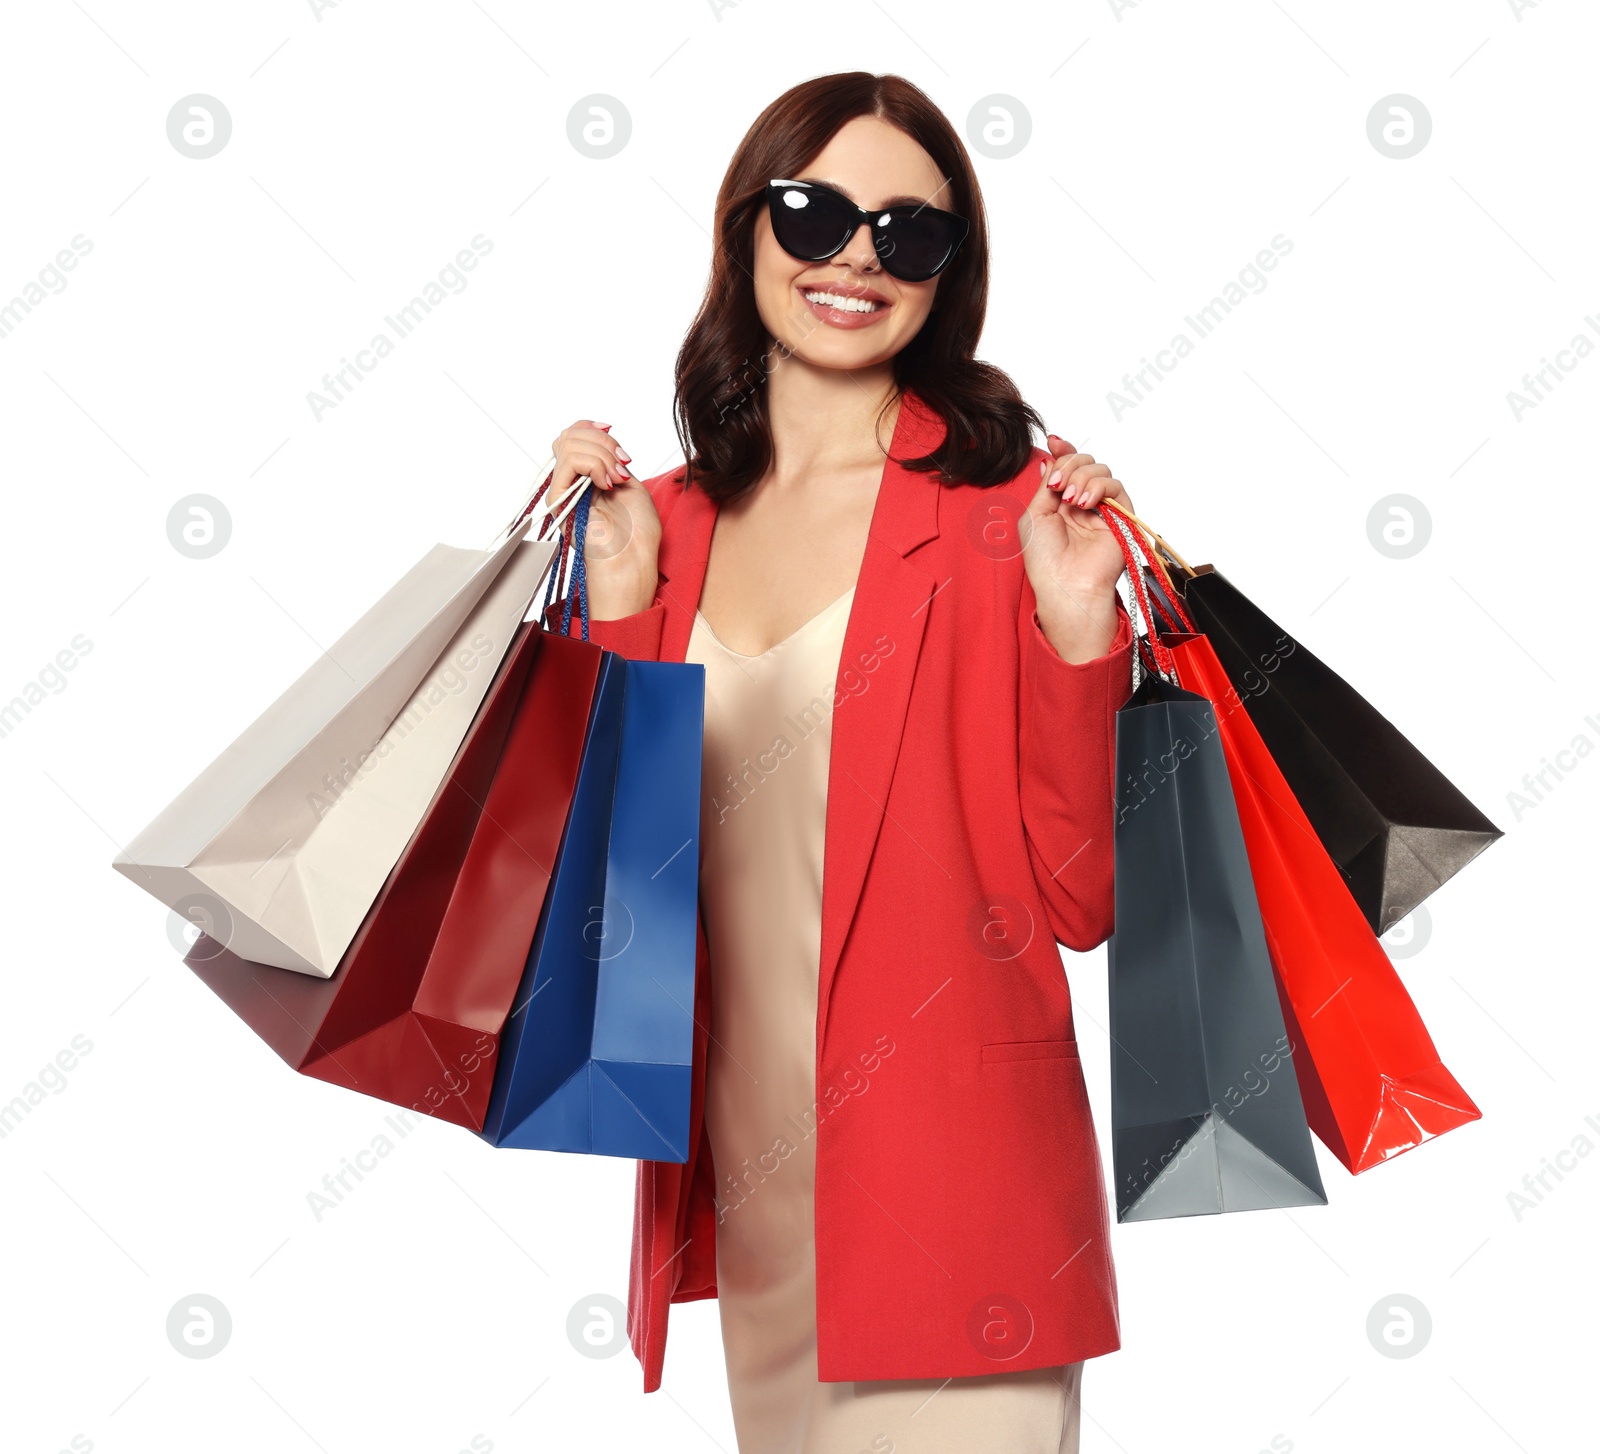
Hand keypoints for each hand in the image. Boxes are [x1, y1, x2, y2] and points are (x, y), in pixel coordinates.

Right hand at [549, 420, 660, 617]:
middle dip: (602, 442)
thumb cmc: (637, 531)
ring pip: (570, 445)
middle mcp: (570, 484)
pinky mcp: (559, 500)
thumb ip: (611, 461)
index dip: (590, 428)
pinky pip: (570, 462)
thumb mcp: (629, 483)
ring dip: (602, 455)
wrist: (633, 558)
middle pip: (570, 436)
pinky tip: (608, 483)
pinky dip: (594, 465)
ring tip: (617, 478)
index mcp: (585, 479)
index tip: (612, 431)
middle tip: (623, 462)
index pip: (573, 437)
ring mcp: (563, 492)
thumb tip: (603, 440)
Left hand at [1020, 435, 1132, 662]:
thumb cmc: (1045, 558)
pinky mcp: (1121, 517)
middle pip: (1084, 462)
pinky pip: (1115, 486)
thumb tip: (1050, 456)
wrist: (1065, 584)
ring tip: (1069, 500)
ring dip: (1081, 478)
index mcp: (1060, 503)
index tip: (1053, 440)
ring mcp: (1102, 510)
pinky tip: (1083, 504)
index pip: (1067, 467)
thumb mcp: (1035, 513)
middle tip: (1056, 486)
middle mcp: (1082, 503)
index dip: (1063, 451)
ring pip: (1100, 470)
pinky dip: (1097, 488)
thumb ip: (1047, 483)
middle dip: (1068, 466)